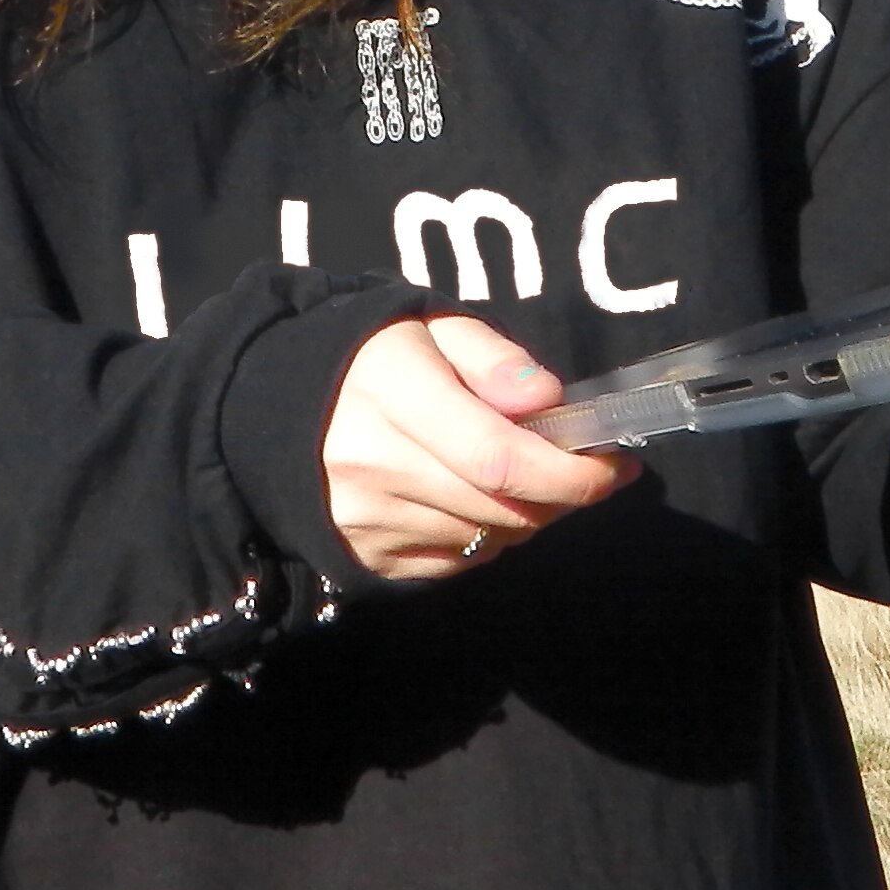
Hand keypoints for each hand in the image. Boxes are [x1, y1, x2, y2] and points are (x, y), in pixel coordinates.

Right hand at [323, 314, 637, 579]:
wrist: (275, 407)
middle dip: (564, 495)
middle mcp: (374, 464)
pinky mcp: (366, 557)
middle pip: (502, 506)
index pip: (499, 457)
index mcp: (392, 391)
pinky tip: (481, 499)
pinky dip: (488, 536)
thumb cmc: (371, 358)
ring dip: (528, 515)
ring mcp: (367, 520)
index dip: (570, 472)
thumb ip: (493, 358)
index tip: (614, 463)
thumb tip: (548, 400)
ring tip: (529, 476)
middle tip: (588, 468)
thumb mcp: (431, 327)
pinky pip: (458, 562)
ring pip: (487, 539)